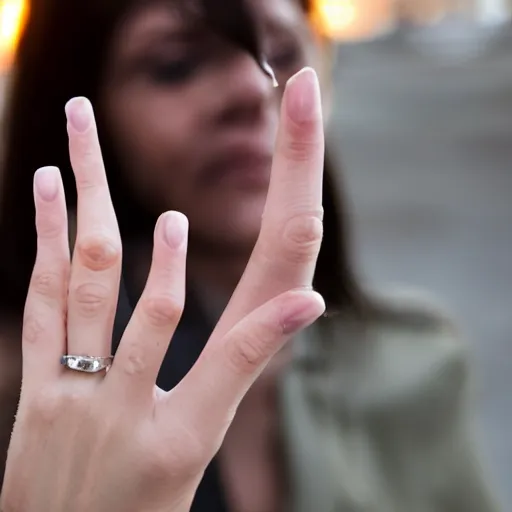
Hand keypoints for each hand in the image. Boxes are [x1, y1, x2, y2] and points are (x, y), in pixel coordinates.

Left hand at [0, 67, 324, 511]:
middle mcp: (126, 407)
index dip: (276, 325)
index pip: (238, 359)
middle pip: (142, 292)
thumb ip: (233, 379)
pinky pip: (45, 305)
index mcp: (185, 433)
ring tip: (80, 137)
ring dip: (84, 204)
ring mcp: (73, 394)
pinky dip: (48, 244)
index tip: (309, 290)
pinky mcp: (37, 390)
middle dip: (152, 211)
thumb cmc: (140, 510)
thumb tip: (288, 323)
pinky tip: (50, 192)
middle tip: (137, 138)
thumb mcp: (195, 452)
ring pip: (85, 281)